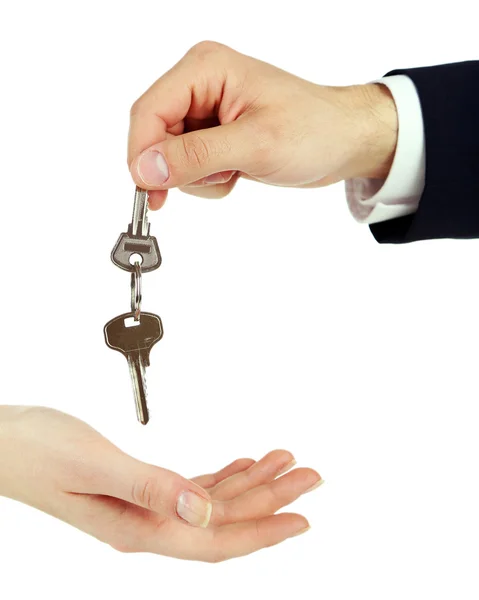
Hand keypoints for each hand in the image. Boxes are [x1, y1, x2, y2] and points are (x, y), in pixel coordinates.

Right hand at [0, 406, 321, 561]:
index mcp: (140, 526)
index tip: (302, 517)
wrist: (5, 442)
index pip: (216, 538)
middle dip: (270, 498)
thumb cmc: (37, 452)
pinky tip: (239, 464)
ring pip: (213, 501)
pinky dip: (222, 476)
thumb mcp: (95, 467)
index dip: (264, 531)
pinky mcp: (140, 487)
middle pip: (224, 518)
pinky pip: (193, 487)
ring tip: (282, 463)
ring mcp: (145, 506)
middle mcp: (148, 522)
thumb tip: (202, 512)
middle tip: (307, 476)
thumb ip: (150, 490)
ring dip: (250, 483)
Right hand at [128, 41, 397, 209]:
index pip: (149, 112)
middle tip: (218, 178)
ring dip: (199, 177)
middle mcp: (199, 86)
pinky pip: (190, 167)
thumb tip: (145, 169)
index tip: (150, 191)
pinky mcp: (214, 136)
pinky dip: (210, 180)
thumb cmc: (314, 131)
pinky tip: (238, 172)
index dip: (143, 154)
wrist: (344, 142)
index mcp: (204, 69)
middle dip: (179, 168)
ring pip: (170, 157)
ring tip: (237, 170)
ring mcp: (205, 112)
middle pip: (155, 136)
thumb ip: (196, 155)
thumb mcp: (255, 144)